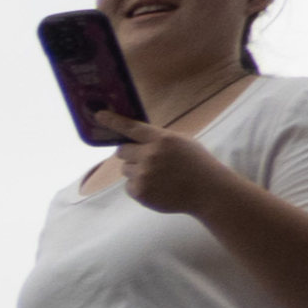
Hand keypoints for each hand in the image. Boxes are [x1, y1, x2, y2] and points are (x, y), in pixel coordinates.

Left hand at [97, 110, 230, 216]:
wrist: (208, 191)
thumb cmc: (196, 164)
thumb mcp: (182, 142)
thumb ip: (158, 139)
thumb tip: (134, 138)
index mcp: (162, 139)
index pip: (132, 128)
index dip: (113, 121)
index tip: (98, 115)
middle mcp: (150, 155)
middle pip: (121, 151)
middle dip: (130, 154)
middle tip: (146, 159)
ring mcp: (143, 174)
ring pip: (125, 169)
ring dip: (135, 171)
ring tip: (158, 175)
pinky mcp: (140, 192)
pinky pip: (129, 186)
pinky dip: (139, 186)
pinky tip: (157, 187)